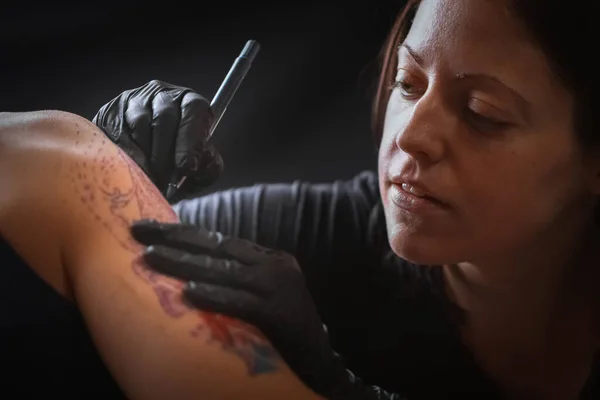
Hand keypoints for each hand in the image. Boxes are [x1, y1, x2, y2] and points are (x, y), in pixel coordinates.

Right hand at [93, 80, 222, 200]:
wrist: (145, 160)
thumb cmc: (180, 161)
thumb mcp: (200, 165)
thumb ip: (208, 168)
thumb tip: (197, 168)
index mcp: (190, 102)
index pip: (194, 109)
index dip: (191, 139)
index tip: (188, 167)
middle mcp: (163, 94)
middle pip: (165, 117)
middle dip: (166, 154)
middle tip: (165, 181)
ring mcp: (135, 100)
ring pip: (140, 123)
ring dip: (146, 155)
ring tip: (149, 179)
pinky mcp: (110, 111)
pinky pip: (118, 130)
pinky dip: (127, 153)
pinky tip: (132, 169)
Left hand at [130, 220, 406, 399]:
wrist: (319, 362)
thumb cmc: (281, 330)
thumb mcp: (259, 297)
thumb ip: (233, 281)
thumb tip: (186, 270)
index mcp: (268, 258)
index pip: (218, 240)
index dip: (182, 232)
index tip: (149, 227)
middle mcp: (274, 265)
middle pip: (216, 248)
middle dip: (174, 238)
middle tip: (138, 230)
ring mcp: (278, 286)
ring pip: (222, 271)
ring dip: (183, 263)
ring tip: (150, 257)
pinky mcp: (279, 312)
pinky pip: (239, 302)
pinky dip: (213, 297)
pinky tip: (187, 293)